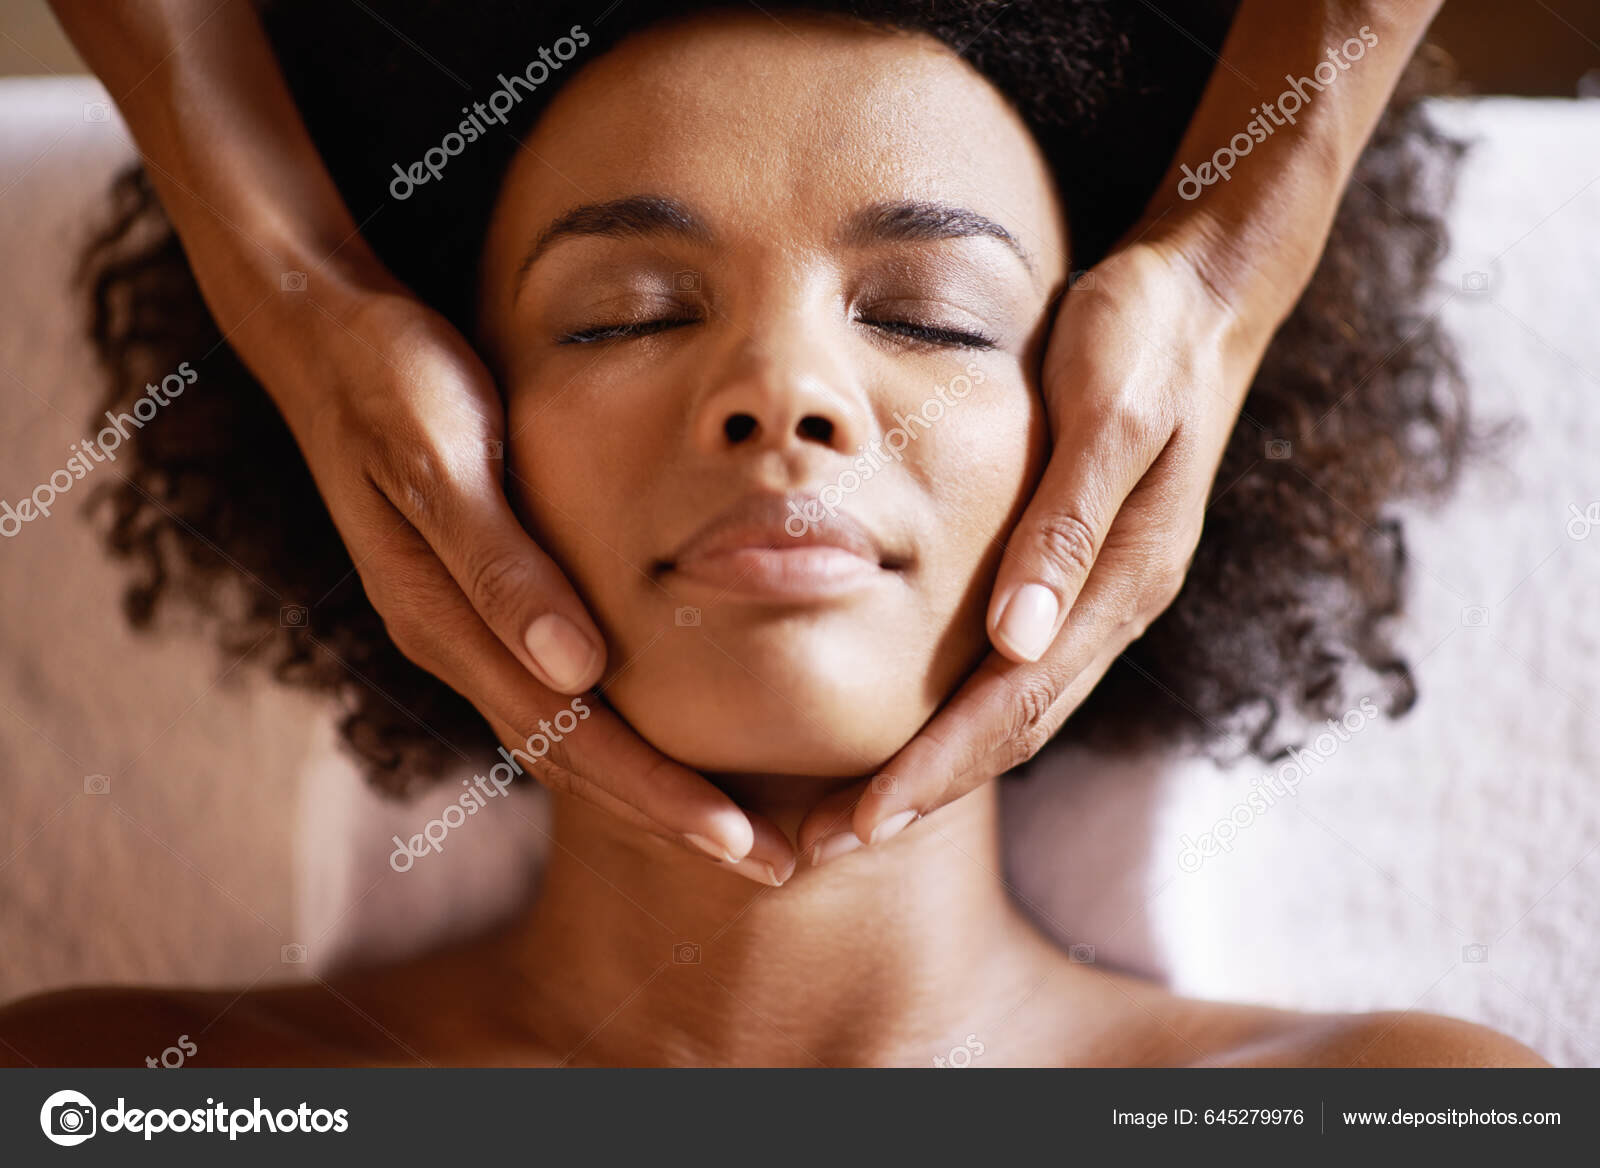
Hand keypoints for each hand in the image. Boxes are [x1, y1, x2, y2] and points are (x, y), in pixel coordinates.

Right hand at [240, 266, 793, 884]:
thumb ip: (500, 564)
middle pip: (573, 761)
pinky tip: (666, 743)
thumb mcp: (440, 454)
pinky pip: (555, 693)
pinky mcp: (479, 600)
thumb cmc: (390, 377)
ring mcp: (462, 627)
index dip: (657, 796)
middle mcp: (454, 641)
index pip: (570, 739)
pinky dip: (618, 733)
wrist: (322, 334)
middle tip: (774, 864)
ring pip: (565, 738)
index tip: (740, 843)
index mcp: (447, 620)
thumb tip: (576, 672)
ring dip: (650, 789)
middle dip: (671, 818)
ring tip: (738, 829)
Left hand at [797, 238, 1272, 859]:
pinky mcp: (1084, 570)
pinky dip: (962, 713)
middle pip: (1013, 729)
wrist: (1203, 292)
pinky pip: (1020, 667)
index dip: (937, 768)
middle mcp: (1115, 604)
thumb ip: (1067, 524)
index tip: (861, 822)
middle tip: (825, 846)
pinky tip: (912, 725)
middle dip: (921, 791)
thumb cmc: (1144, 334)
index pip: (1018, 704)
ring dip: (937, 767)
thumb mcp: (1107, 409)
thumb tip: (1016, 640)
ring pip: (1017, 709)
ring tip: (852, 812)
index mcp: (1123, 580)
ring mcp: (1103, 593)